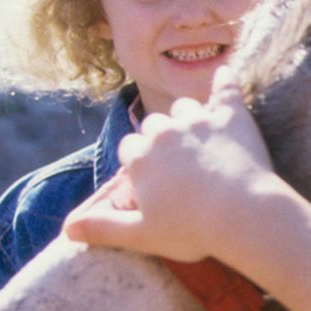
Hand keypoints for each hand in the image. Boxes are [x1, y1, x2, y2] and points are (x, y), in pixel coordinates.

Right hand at [63, 70, 282, 263]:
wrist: (242, 215)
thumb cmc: (192, 230)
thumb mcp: (141, 236)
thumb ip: (103, 228)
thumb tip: (67, 230)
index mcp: (140, 158)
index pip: (129, 149)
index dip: (140, 163)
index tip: (153, 180)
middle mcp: (163, 132)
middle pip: (154, 126)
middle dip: (162, 140)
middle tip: (180, 165)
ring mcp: (198, 121)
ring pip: (185, 107)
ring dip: (189, 118)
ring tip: (202, 139)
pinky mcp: (231, 115)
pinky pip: (225, 87)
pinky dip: (225, 81)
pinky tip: (225, 75)